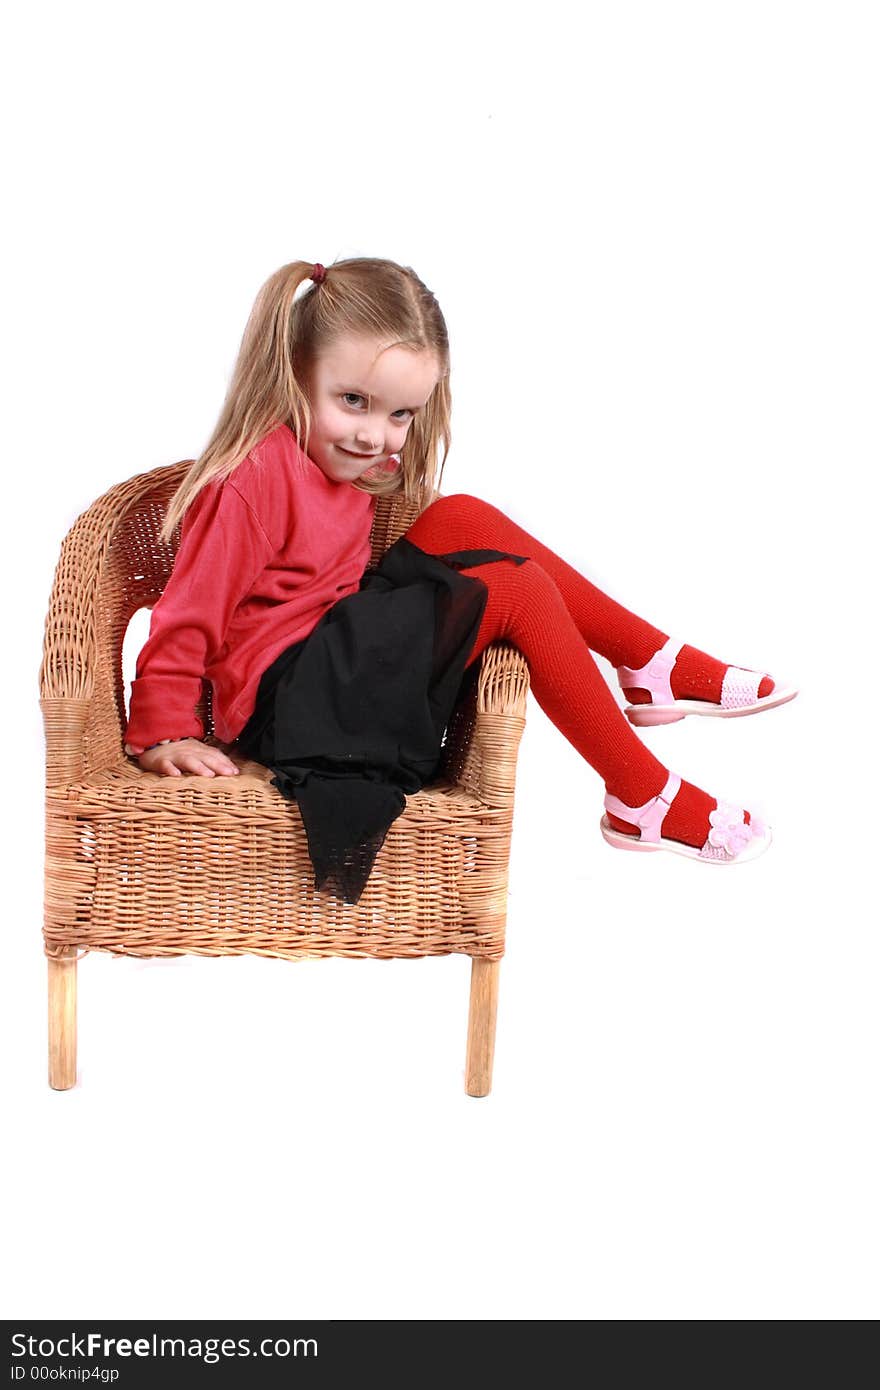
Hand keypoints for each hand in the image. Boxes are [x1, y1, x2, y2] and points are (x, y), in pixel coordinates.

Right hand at [125, 738, 239, 777]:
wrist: (151, 744)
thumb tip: (231, 769)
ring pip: (188, 760)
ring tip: (209, 775)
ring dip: (199, 767)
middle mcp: (188, 751)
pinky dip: (170, 769)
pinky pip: (165, 765)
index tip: (235, 772)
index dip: (225, 762)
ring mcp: (174, 755)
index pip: (214, 755)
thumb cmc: (176, 752)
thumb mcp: (195, 753)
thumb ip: (210, 759)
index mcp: (198, 749)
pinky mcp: (160, 760)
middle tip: (229, 774)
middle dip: (218, 765)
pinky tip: (176, 775)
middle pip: (205, 757)